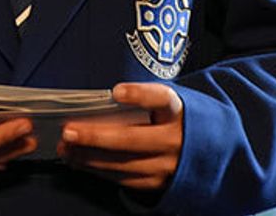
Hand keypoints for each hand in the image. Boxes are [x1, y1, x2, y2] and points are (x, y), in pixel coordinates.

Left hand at [57, 82, 183, 191]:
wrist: (209, 150)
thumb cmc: (173, 119)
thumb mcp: (167, 104)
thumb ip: (143, 102)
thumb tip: (98, 102)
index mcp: (178, 111)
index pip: (161, 99)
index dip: (139, 95)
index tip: (116, 92)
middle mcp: (176, 139)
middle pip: (132, 138)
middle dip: (96, 137)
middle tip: (69, 132)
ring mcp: (168, 165)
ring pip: (123, 163)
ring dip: (89, 157)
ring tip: (66, 149)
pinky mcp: (159, 183)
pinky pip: (124, 179)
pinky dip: (99, 171)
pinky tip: (80, 162)